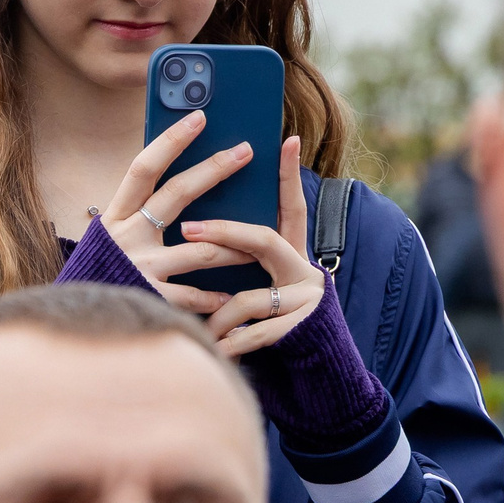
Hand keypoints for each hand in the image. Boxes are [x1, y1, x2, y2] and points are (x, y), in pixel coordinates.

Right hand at [94, 110, 260, 317]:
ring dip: (234, 243)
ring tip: (262, 237)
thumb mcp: (111, 238)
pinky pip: (192, 294)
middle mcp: (126, 236)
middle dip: (214, 170)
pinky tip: (231, 294)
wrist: (77, 323)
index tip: (199, 118)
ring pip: (199, 249)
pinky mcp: (150, 298)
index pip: (143, 168)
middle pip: (176, 194)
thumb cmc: (102, 274)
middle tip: (245, 151)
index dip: (170, 141)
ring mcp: (139, 267)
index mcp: (116, 216)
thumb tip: (179, 182)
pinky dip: (213, 296)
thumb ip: (138, 215)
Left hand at [180, 135, 325, 357]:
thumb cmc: (272, 320)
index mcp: (293, 252)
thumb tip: (197, 224)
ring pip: (247, 298)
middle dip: (223, 233)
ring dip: (218, 317)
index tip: (287, 139)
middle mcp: (304, 268)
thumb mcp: (262, 284)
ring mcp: (306, 298)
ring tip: (202, 330)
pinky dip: (230, 345)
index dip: (290, 174)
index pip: (292, 206)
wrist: (316, 363)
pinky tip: (214, 352)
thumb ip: (244, 258)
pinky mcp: (301, 328)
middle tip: (187, 229)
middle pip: (263, 239)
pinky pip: (252, 334)